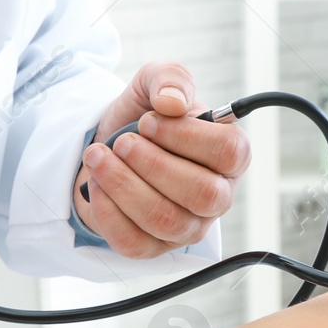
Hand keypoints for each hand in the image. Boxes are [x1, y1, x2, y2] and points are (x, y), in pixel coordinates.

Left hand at [74, 61, 250, 258]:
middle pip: (202, 193)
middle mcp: (217, 196)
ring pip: (166, 220)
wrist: (108, 149)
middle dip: (153, 165)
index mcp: (230, 155)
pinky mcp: (155, 248)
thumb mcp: (153, 84)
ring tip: (98, 157)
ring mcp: (188, 227)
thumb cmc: (142, 120)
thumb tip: (173, 102)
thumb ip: (170, 79)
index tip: (148, 121)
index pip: (230, 152)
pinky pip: (135, 242)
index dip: (187, 137)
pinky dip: (108, 210)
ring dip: (124, 184)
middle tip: (122, 143)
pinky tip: (96, 183)